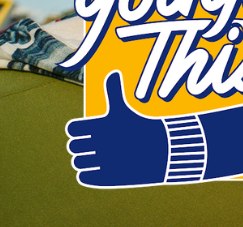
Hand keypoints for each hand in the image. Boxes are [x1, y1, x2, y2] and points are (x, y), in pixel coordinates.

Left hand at [65, 71, 168, 186]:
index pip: (72, 129)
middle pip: (73, 146)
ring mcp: (104, 161)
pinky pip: (84, 177)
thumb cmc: (140, 127)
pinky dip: (88, 174)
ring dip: (84, 160)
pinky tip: (99, 168)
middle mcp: (101, 143)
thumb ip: (114, 91)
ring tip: (97, 157)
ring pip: (78, 162)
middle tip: (96, 145)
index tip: (90, 132)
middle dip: (82, 146)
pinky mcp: (107, 177)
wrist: (162, 151)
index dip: (78, 131)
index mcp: (102, 125)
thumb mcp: (124, 110)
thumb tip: (113, 71)